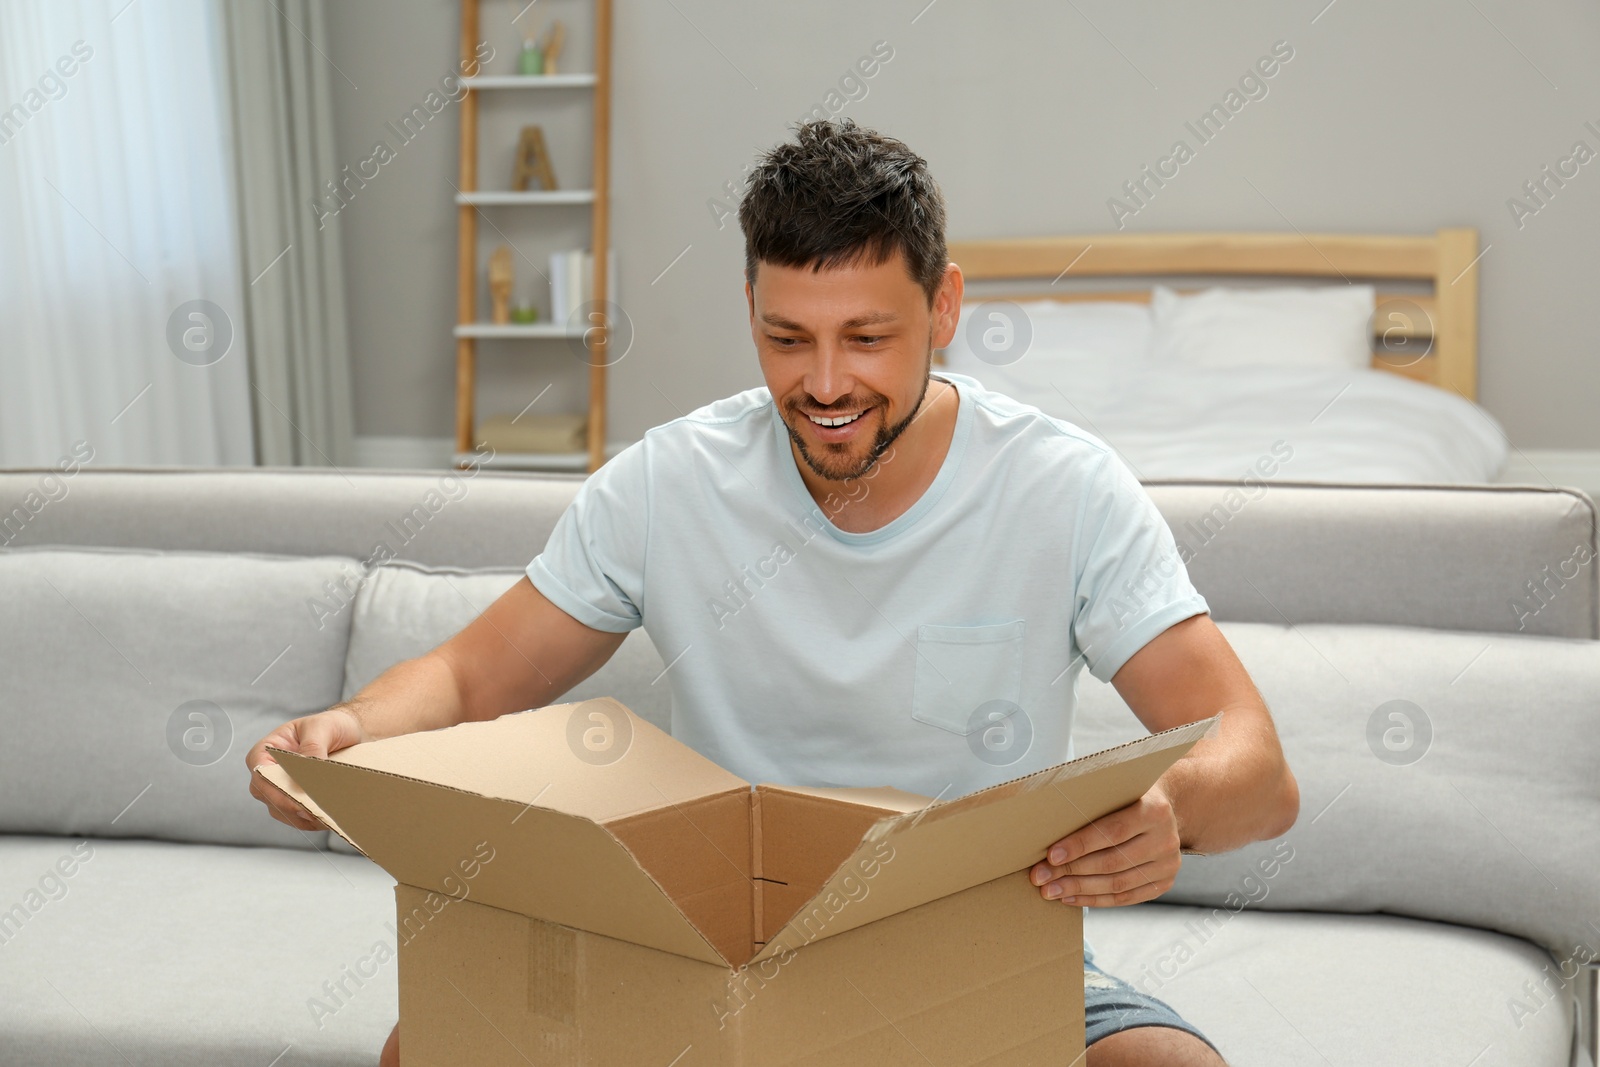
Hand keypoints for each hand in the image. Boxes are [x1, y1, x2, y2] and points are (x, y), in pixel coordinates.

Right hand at [246, 706, 368, 830]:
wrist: (349, 733)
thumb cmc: (331, 726)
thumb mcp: (322, 728)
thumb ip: (312, 747)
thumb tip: (304, 775)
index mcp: (265, 751)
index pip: (262, 776)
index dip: (278, 792)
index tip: (300, 802)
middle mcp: (268, 773)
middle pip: (271, 798)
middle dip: (294, 809)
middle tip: (318, 815)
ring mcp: (280, 789)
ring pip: (284, 813)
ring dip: (305, 819)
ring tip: (328, 818)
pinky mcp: (296, 800)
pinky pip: (299, 818)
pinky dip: (313, 821)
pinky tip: (328, 819)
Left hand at [1030, 782, 1181, 905]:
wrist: (1163, 811)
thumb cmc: (1127, 797)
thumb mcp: (1116, 790)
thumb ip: (1092, 804)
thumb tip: (1047, 826)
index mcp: (1155, 810)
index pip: (1112, 832)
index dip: (1080, 845)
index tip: (1051, 856)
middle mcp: (1166, 839)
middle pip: (1113, 862)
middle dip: (1072, 871)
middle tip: (1041, 877)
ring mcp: (1168, 864)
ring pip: (1118, 884)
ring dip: (1079, 889)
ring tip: (1051, 890)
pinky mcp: (1164, 883)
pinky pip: (1125, 898)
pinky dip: (1095, 900)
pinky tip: (1070, 897)